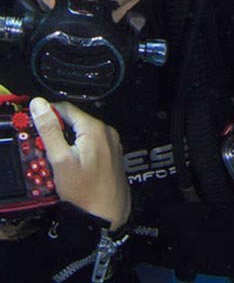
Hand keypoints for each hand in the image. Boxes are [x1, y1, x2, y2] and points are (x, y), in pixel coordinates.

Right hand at [29, 97, 130, 230]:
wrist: (107, 214)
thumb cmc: (84, 190)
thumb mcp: (60, 159)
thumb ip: (49, 130)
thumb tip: (39, 105)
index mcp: (94, 128)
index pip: (66, 108)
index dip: (47, 114)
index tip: (35, 126)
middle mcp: (106, 131)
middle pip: (75, 121)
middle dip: (57, 130)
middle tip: (44, 146)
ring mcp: (112, 142)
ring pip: (83, 133)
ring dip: (68, 141)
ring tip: (57, 158)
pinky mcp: (112, 153)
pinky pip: (92, 143)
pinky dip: (79, 148)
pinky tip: (72, 164)